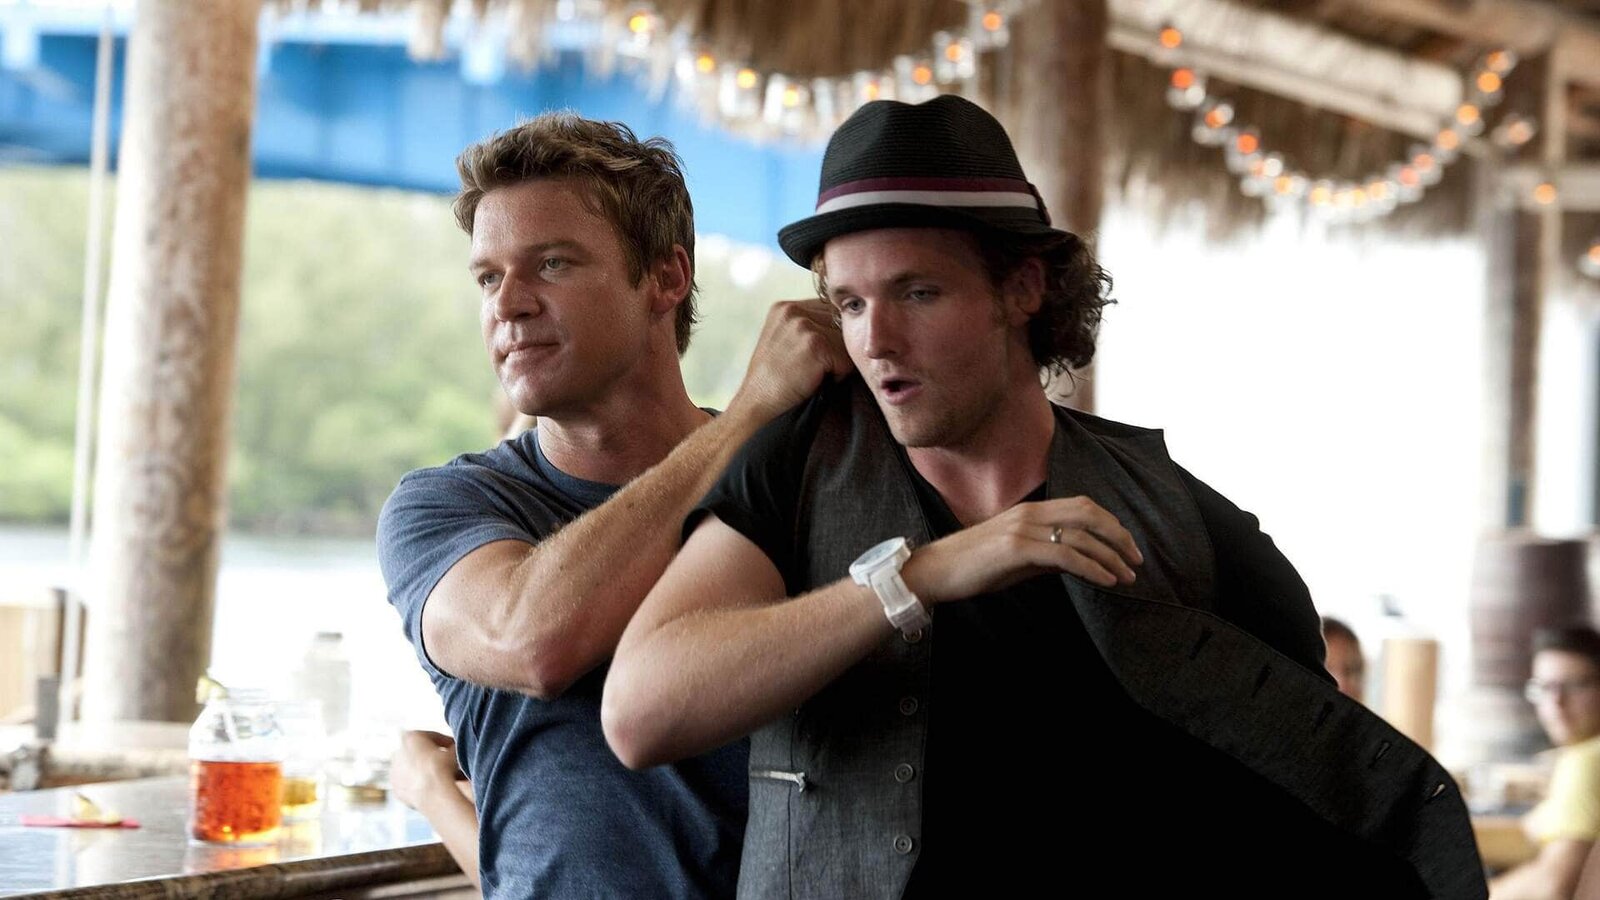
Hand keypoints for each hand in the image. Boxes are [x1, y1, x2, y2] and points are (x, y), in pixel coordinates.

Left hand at [391, 730, 467, 812]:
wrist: (433, 791)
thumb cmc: (443, 768)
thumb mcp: (454, 750)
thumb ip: (452, 746)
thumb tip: (456, 748)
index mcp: (410, 737)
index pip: (431, 737)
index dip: (446, 742)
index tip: (454, 749)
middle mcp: (397, 752)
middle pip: (418, 753)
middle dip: (432, 757)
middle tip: (447, 763)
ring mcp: (394, 772)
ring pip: (413, 770)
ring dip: (425, 771)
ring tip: (442, 777)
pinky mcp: (396, 789)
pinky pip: (410, 785)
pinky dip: (419, 785)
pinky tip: (433, 788)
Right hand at [726, 299, 852, 423]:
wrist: (758, 405)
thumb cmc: (775, 381)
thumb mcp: (784, 341)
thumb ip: (808, 326)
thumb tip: (846, 323)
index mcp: (785, 307)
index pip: (830, 312)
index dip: (830, 338)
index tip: (810, 358)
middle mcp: (793, 309)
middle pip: (842, 324)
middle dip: (835, 348)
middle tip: (809, 369)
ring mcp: (803, 325)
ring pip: (846, 342)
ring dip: (836, 362)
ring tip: (810, 374)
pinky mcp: (815, 343)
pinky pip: (847, 359)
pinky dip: (837, 376)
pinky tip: (813, 381)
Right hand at [902, 497, 1142, 604]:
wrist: (936, 571)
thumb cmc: (974, 568)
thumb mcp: (1019, 560)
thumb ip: (1049, 555)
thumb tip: (1082, 562)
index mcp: (1030, 510)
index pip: (1082, 506)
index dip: (1110, 524)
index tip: (1127, 548)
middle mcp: (1030, 513)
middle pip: (1088, 513)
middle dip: (1118, 536)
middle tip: (1137, 560)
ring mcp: (1023, 528)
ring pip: (1081, 534)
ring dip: (1111, 556)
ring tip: (1127, 576)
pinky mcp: (1016, 548)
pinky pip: (1065, 554)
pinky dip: (1092, 567)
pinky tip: (1106, 580)